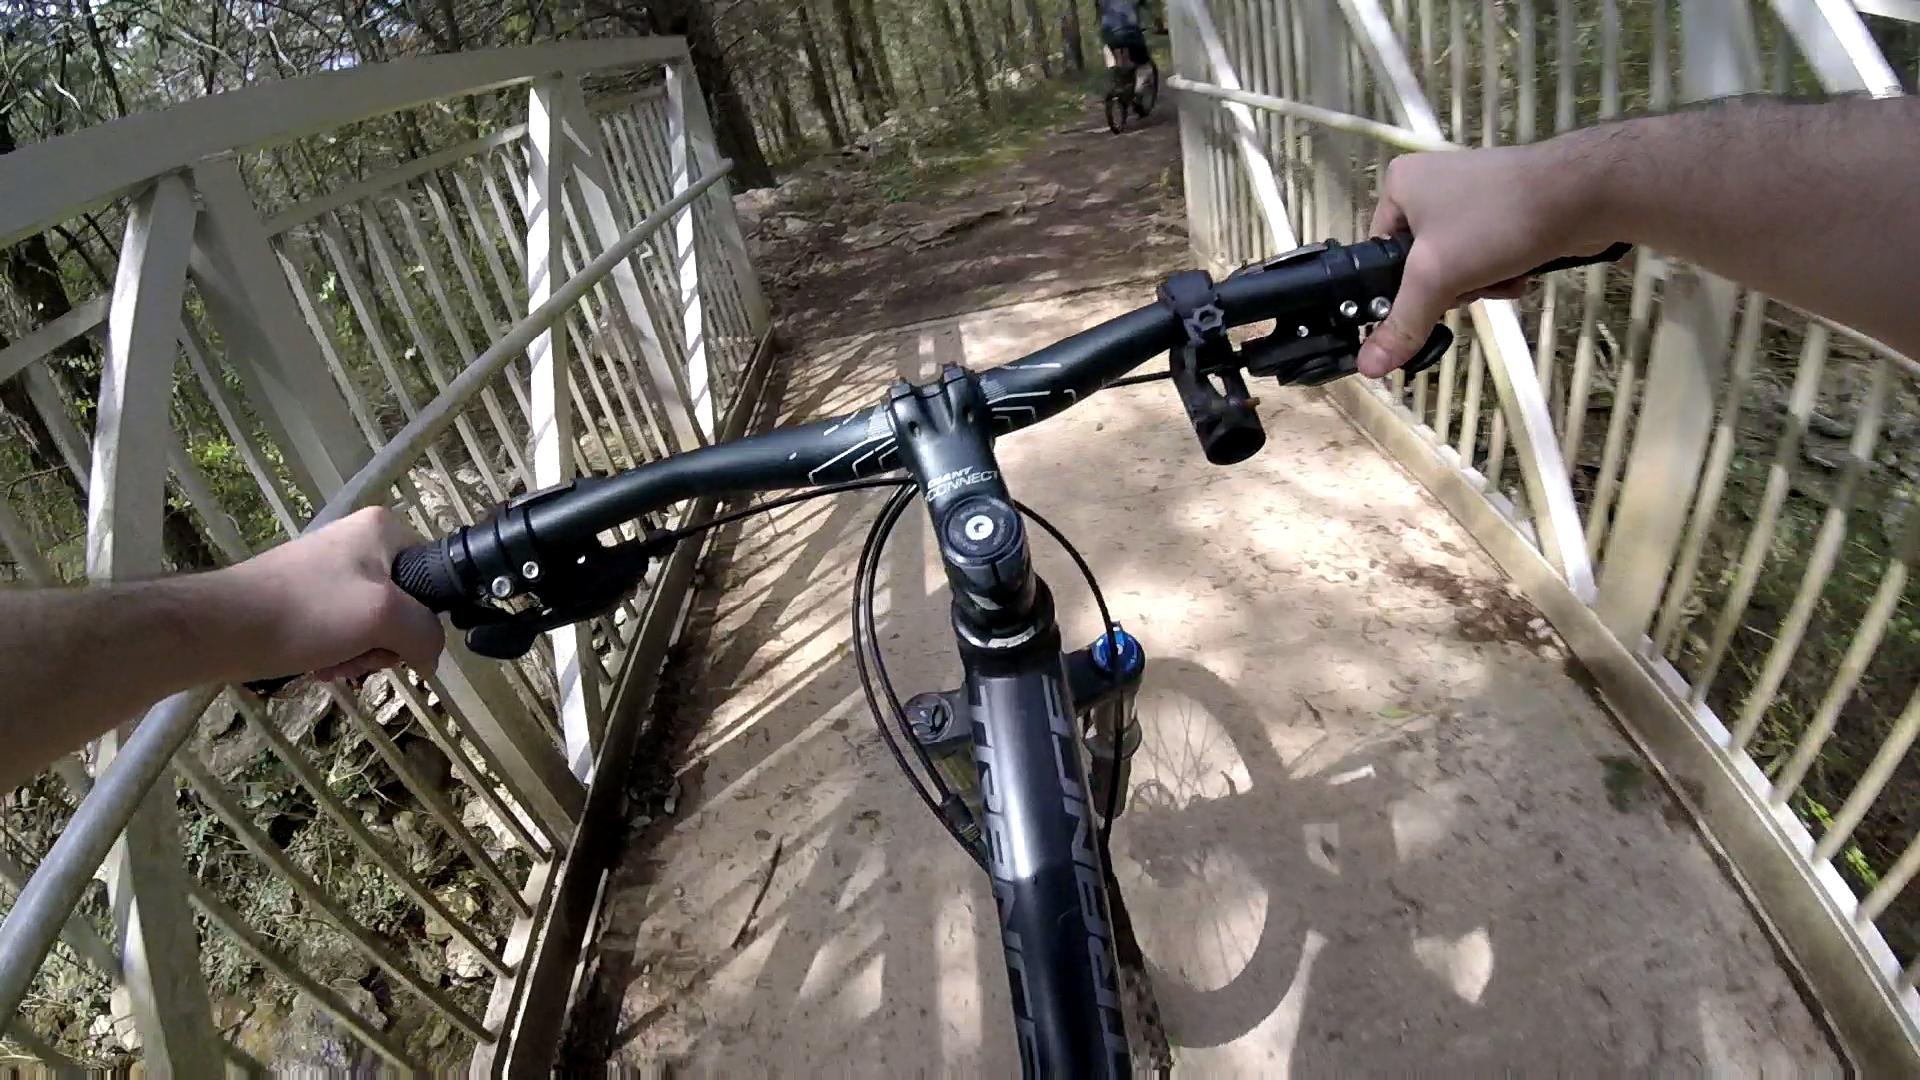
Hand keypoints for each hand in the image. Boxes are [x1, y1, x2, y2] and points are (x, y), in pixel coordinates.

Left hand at [214, 506, 444, 683]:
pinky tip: (318, 664)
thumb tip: (429, 658)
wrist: (221, 628)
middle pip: (405, 605)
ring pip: (374, 623)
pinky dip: (337, 652)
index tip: (397, 640)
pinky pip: (344, 628)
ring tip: (332, 664)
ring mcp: (332, 568)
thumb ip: (425, 634)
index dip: (424, 617)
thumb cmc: (308, 613)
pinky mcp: (308, 595)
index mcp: (385, 529)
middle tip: (359, 657)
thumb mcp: (384, 618)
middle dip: (385, 643)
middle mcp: (361, 542)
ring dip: (360, 654)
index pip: (435, 577)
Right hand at [1358, 142, 1602, 376]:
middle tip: (1469, 284)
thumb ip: (1402, 324)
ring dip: (1480, 283)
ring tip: (1501, 275)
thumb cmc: (1495, 222)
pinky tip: (1520, 270)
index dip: (1401, 285)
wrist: (1583, 193)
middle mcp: (1431, 184)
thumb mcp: (1437, 277)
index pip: (1379, 253)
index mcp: (1401, 185)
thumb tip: (1367, 368)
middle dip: (1452, 286)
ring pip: (1458, 264)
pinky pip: (1487, 253)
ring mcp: (1472, 193)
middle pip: (1421, 264)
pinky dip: (1501, 270)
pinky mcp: (1506, 207)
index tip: (1424, 299)